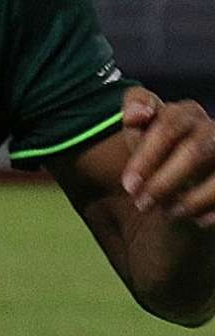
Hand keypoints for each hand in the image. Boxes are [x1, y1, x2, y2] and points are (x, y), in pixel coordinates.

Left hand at [118, 87, 214, 228]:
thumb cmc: (160, 151)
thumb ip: (134, 122)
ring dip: (191, 199)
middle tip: (142, 204)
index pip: (168, 126)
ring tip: (169, 214)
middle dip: (164, 182)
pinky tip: (199, 221)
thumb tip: (135, 116)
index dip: (147, 155)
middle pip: (194, 151)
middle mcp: (211, 128)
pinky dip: (214, 210)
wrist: (188, 174)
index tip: (129, 185)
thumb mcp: (141, 136)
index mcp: (184, 114)